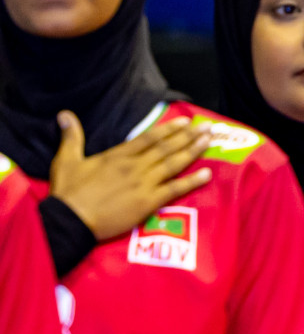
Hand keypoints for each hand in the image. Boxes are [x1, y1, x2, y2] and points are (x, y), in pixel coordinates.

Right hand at [49, 110, 212, 241]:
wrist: (71, 219)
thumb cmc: (68, 192)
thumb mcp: (66, 160)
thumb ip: (71, 137)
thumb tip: (65, 114)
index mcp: (117, 155)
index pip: (149, 138)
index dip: (169, 129)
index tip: (185, 121)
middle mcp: (134, 166)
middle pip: (166, 147)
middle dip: (188, 136)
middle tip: (208, 127)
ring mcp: (143, 183)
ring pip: (173, 163)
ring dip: (193, 151)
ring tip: (209, 141)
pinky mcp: (148, 202)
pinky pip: (175, 189)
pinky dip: (192, 181)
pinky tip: (208, 174)